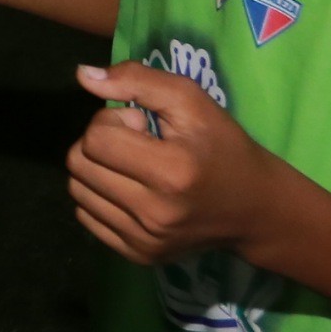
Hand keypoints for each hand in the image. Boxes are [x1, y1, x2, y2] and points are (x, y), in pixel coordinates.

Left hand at [65, 60, 297, 265]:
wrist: (254, 209)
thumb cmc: (222, 146)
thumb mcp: (191, 100)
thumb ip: (137, 80)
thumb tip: (82, 75)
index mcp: (170, 172)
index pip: (96, 138)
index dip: (113, 120)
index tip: (142, 124)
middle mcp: (153, 213)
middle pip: (79, 164)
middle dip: (99, 142)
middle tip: (135, 143)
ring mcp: (144, 240)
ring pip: (77, 190)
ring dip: (96, 168)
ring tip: (132, 166)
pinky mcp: (138, 256)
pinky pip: (86, 216)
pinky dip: (99, 196)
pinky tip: (130, 190)